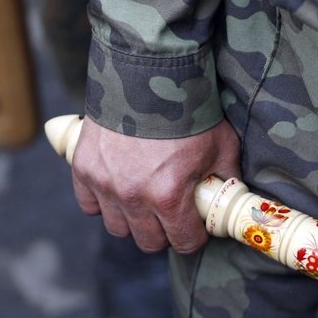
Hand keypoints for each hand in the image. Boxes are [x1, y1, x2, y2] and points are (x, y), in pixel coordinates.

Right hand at [70, 118, 240, 252]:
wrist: (148, 74)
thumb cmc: (189, 112)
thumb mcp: (222, 147)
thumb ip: (227, 177)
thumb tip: (233, 195)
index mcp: (169, 197)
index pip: (183, 242)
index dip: (194, 237)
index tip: (196, 227)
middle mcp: (133, 197)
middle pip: (149, 242)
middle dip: (165, 233)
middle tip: (172, 215)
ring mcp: (105, 184)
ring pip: (118, 228)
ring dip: (134, 221)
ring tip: (146, 202)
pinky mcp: (84, 169)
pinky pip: (90, 206)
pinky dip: (104, 203)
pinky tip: (119, 190)